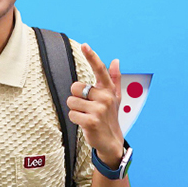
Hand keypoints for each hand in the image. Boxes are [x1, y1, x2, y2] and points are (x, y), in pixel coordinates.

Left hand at [67, 44, 124, 168]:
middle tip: (86, 107)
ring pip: (71, 101)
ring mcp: (99, 109)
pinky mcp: (91, 121)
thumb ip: (114, 78)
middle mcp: (105, 97)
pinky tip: (85, 123)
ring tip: (86, 115)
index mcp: (108, 90)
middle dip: (76, 97)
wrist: (111, 141)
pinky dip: (75, 119)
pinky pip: (71, 114)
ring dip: (75, 110)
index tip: (84, 45)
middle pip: (75, 87)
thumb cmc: (109, 117)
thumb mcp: (115, 97)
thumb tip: (115, 60)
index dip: (91, 56)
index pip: (100, 70)